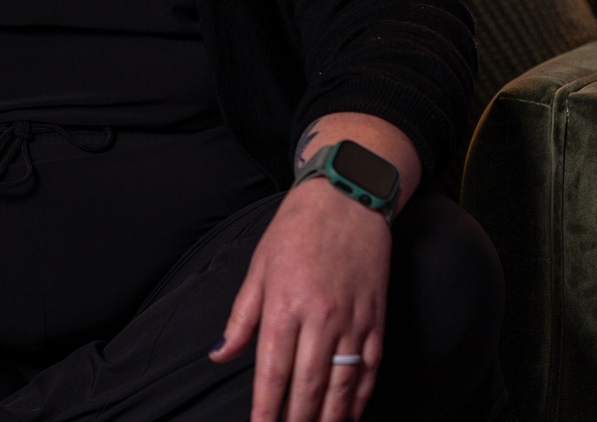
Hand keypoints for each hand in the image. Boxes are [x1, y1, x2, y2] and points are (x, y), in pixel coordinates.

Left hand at [210, 179, 390, 421]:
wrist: (346, 197)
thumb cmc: (296, 228)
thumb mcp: (259, 265)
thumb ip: (241, 317)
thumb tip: (220, 356)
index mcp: (284, 303)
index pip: (272, 371)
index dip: (266, 409)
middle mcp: (319, 317)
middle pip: (307, 385)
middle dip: (296, 420)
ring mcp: (352, 319)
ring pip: (341, 384)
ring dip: (329, 418)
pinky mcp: (376, 318)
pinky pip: (369, 368)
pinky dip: (360, 397)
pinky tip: (349, 415)